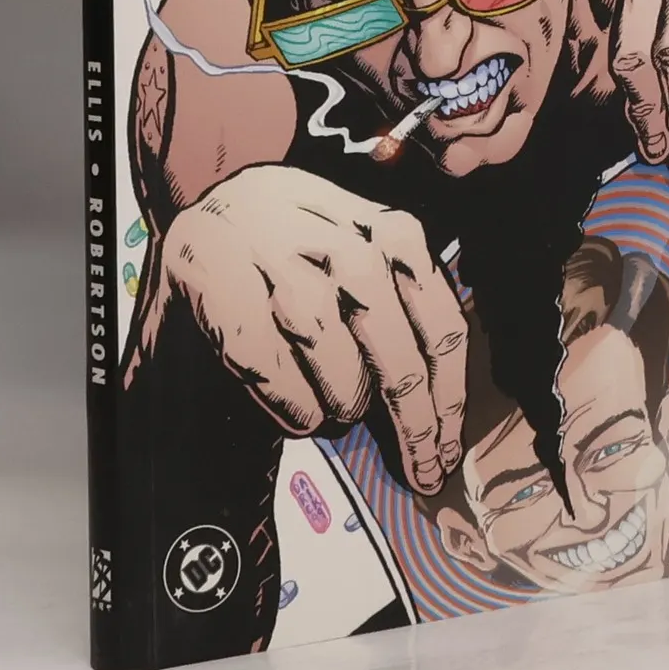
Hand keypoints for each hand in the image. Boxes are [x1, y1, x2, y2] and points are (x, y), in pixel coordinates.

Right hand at [160, 163, 465, 492]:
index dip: (450, 403)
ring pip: (343, 381)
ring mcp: (289, 268)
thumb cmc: (306, 242)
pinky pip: (280, 382)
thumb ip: (405, 305)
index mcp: (395, 235)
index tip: (447, 452)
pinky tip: (293, 402)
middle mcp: (351, 247)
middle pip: (401, 365)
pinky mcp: (231, 290)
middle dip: (414, 430)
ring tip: (331, 408)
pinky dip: (292, 407)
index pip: (442, 331)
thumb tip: (438, 403)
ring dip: (343, 409)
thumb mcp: (366, 249)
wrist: (218, 197)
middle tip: (419, 472)